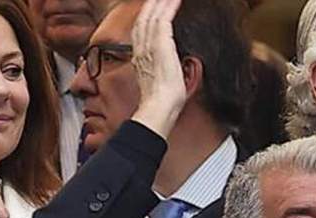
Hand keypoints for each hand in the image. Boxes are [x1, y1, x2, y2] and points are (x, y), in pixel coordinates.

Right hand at [129, 0, 186, 139]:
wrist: (159, 108)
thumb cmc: (161, 104)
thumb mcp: (158, 86)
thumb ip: (158, 75)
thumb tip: (166, 75)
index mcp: (140, 60)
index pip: (140, 33)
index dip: (144, 19)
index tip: (150, 10)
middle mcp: (142, 50)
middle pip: (143, 20)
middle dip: (149, 6)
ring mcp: (150, 46)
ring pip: (152, 16)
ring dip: (159, 2)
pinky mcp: (161, 44)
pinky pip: (164, 19)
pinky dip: (169, 7)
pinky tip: (175, 0)